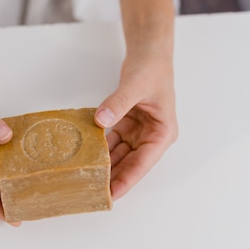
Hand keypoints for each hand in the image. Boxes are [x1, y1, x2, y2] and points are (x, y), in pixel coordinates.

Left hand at [95, 48, 177, 199]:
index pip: (143, 163)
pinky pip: (112, 142)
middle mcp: (152, 137)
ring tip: (88, 180)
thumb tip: (101, 119)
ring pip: (120, 156)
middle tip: (94, 193)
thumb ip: (119, 103)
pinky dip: (101, 149)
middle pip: (131, 164)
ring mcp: (139, 132)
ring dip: (106, 166)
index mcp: (163, 133)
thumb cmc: (152, 68)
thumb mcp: (136, 85)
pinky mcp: (128, 125)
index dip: (127, 180)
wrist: (149, 53)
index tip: (112, 194)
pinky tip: (86, 157)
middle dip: (114, 178)